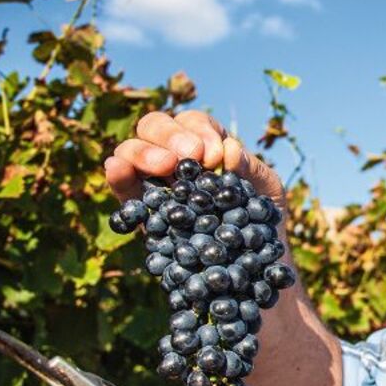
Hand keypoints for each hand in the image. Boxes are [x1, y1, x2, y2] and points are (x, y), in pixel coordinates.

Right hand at [104, 109, 284, 205]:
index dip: (201, 132)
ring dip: (142, 152)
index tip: (214, 155)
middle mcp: (176, 157)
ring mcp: (154, 181)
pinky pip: (121, 185)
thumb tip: (230, 151)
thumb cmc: (263, 219)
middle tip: (189, 156)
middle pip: (156, 126)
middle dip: (170, 135)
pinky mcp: (140, 208)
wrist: (254, 262)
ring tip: (165, 166)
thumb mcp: (269, 191)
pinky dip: (117, 174)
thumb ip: (252, 170)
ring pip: (131, 149)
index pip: (195, 123)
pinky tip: (118, 169)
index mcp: (207, 145)